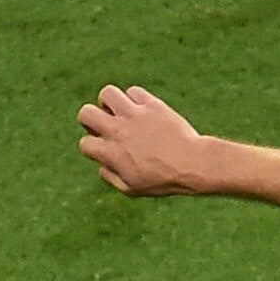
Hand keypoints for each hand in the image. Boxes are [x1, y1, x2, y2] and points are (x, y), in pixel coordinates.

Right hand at [77, 85, 213, 195]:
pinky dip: (136, 98)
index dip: (94, 147)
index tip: (109, 150)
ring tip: (123, 112)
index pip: (85, 143)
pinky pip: (134, 91)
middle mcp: (118, 131)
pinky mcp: (151, 105)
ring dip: (111, 102)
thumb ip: (112, 177)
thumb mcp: (134, 189)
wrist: (195, 165)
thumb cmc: (165, 180)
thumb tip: (101, 165)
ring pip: (107, 93)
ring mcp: (134, 115)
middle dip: (92, 119)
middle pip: (85, 113)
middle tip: (109, 127)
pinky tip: (145, 110)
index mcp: (111, 153)